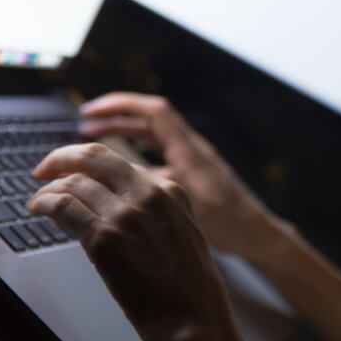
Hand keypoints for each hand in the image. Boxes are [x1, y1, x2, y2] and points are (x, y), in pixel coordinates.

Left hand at [27, 142, 236, 340]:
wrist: (196, 319)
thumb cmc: (192, 290)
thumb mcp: (185, 237)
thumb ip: (158, 216)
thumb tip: (119, 210)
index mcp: (173, 193)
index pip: (120, 163)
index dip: (91, 165)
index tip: (77, 172)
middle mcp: (150, 196)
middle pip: (94, 157)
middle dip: (62, 158)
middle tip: (46, 168)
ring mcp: (126, 215)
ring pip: (74, 182)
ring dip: (48, 188)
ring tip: (39, 200)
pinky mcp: (104, 238)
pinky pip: (63, 207)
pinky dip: (43, 203)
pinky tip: (38, 209)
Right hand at [78, 93, 279, 261]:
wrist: (256, 235)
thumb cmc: (232, 223)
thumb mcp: (192, 204)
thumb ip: (160, 187)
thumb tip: (125, 176)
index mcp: (190, 152)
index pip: (154, 112)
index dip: (121, 106)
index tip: (91, 112)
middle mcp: (190, 151)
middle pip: (148, 121)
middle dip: (114, 119)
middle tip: (83, 125)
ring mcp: (190, 162)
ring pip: (151, 139)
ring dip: (122, 137)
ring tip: (92, 144)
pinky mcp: (190, 177)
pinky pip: (157, 158)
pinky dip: (134, 159)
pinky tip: (118, 175)